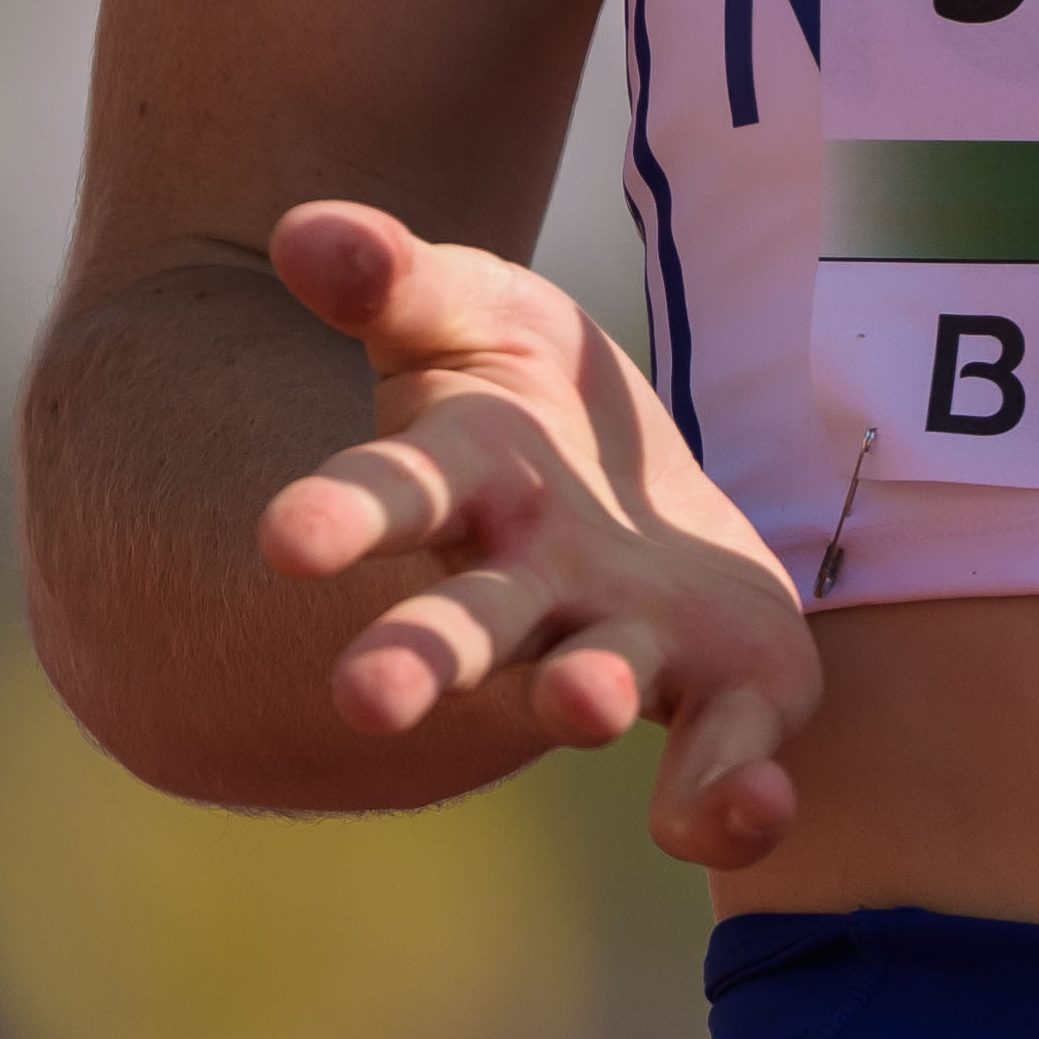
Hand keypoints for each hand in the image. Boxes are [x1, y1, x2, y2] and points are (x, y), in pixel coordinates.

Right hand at [255, 200, 821, 867]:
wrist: (638, 493)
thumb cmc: (529, 399)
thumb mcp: (475, 310)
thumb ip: (396, 278)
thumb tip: (303, 230)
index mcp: (462, 485)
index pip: (389, 492)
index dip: (340, 514)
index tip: (283, 538)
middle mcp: (526, 587)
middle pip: (463, 628)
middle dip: (417, 659)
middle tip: (364, 698)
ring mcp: (617, 644)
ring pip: (583, 684)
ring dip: (580, 699)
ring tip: (587, 704)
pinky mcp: (720, 689)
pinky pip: (719, 753)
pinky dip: (726, 794)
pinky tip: (755, 808)